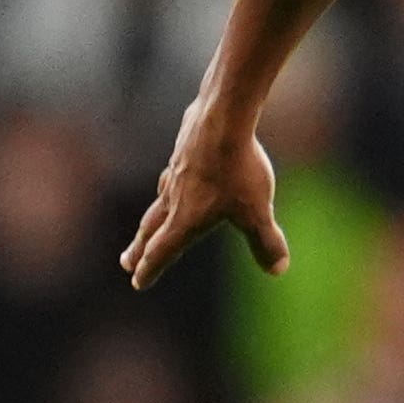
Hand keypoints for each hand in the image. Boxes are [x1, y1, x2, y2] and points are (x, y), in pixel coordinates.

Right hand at [122, 106, 290, 285]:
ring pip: (158, 203)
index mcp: (185, 220)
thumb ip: (266, 242)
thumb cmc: (238, 169)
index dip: (150, 270)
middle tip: (126, 263)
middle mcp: (173, 199)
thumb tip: (278, 269)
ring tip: (148, 227)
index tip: (137, 283)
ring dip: (151, 220)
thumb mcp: (258, 212)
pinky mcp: (183, 152)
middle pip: (150, 230)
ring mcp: (175, 174)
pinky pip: (171, 176)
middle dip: (139, 250)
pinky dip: (167, 189)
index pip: (162, 252)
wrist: (223, 119)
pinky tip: (173, 181)